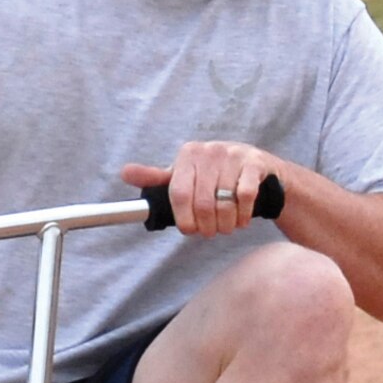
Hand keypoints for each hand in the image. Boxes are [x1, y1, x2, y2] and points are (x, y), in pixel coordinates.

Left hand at [122, 142, 275, 237]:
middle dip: (207, 226)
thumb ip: (156, 178)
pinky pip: (245, 197)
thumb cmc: (215, 176)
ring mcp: (233, 155)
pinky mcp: (254, 163)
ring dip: (226, 224)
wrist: (258, 168)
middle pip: (202, 203)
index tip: (190, 230)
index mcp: (188, 154)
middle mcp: (209, 150)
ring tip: (226, 227)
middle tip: (211, 232)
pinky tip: (241, 219)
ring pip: (224, 203)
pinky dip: (242, 215)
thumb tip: (124, 172)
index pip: (178, 194)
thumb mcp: (185, 175)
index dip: (184, 219)